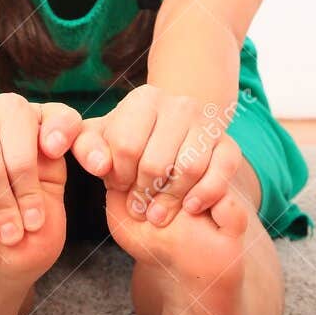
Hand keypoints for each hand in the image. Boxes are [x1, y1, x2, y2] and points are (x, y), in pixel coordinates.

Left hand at [70, 84, 244, 225]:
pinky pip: (222, 172)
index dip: (117, 175)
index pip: (126, 145)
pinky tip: (189, 208)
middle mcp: (179, 104)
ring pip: (188, 169)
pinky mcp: (229, 144)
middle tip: (136, 208)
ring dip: (170, 200)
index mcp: (144, 99)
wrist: (172, 133)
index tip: (116, 185)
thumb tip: (99, 165)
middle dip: (142, 192)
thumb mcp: (101, 139)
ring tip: (156, 215)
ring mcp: (207, 123)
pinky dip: (205, 194)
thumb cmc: (130, 140)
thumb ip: (86, 148)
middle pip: (156, 162)